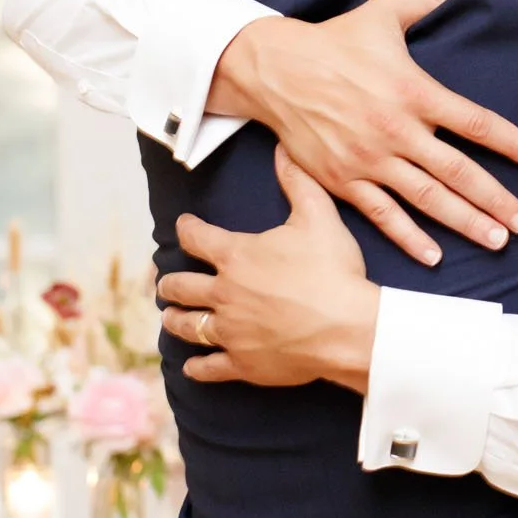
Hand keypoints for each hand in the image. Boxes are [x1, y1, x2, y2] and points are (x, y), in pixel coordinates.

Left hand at [159, 150, 380, 389]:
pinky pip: (209, 367)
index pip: (195, 237)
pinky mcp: (242, 363)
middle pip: (179, 286)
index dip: (187, 228)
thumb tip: (283, 150)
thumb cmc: (333, 271)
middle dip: (170, 282)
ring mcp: (230, 331)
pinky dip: (197, 366)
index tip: (185, 226)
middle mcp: (223, 293)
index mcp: (235, 256)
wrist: (349, 328)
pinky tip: (192, 365)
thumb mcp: (319, 217)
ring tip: (172, 317)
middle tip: (169, 283)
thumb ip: (297, 182)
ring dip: (176, 319)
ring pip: (186, 326)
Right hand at [208, 0, 517, 268]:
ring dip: (464, 222)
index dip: (510, 142)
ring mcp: (370, 159)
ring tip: (498, 241)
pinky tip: (435, 256)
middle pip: (458, 171)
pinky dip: (409, 237)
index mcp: (413, 91)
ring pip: (427, 198)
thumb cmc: (334, 40)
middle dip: (495, 199)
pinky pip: (382, 214)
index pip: (474, 122)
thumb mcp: (383, 12)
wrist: (274, 69)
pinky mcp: (344, 180)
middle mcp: (396, 130)